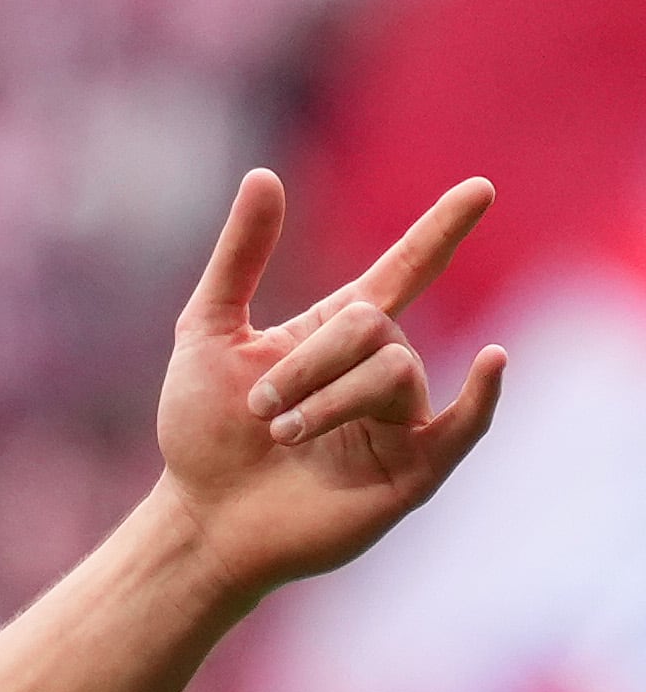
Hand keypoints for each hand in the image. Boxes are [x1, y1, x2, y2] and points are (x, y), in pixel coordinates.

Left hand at [157, 170, 503, 601]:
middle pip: (374, 326)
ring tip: (281, 434)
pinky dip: (482, 394)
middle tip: (259, 408)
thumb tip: (264, 174)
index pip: (404, 270)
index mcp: (336, 335)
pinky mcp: (415, 470)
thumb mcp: (208, 334)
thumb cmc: (203, 431)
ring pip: (394, 372)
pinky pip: (464, 424)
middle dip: (307, 362)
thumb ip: (238, 258)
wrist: (201, 516)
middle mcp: (379, 370)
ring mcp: (402, 419)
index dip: (440, 229)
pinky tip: (490, 362)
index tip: (479, 188)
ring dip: (327, 399)